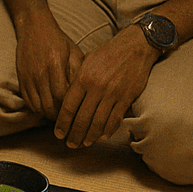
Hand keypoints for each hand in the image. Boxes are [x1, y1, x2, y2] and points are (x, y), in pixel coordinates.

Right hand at [14, 15, 82, 117]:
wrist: (33, 27)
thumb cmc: (57, 39)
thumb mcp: (74, 52)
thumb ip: (78, 72)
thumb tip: (83, 94)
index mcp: (55, 64)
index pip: (62, 95)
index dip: (70, 108)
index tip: (77, 113)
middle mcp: (40, 72)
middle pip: (49, 105)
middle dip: (60, 117)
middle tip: (69, 120)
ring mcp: (28, 76)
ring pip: (37, 106)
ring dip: (48, 114)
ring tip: (58, 116)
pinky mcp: (21, 77)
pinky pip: (27, 100)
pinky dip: (37, 108)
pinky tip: (46, 107)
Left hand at [53, 25, 157, 147]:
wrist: (134, 47)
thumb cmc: (107, 53)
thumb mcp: (86, 62)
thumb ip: (76, 80)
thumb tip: (66, 99)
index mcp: (82, 78)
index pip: (69, 107)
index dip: (62, 123)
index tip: (58, 133)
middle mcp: (96, 88)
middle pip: (82, 118)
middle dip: (74, 134)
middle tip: (70, 144)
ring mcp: (113, 94)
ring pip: (99, 122)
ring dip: (90, 136)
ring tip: (84, 143)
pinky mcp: (127, 98)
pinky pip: (116, 119)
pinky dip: (108, 130)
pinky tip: (102, 136)